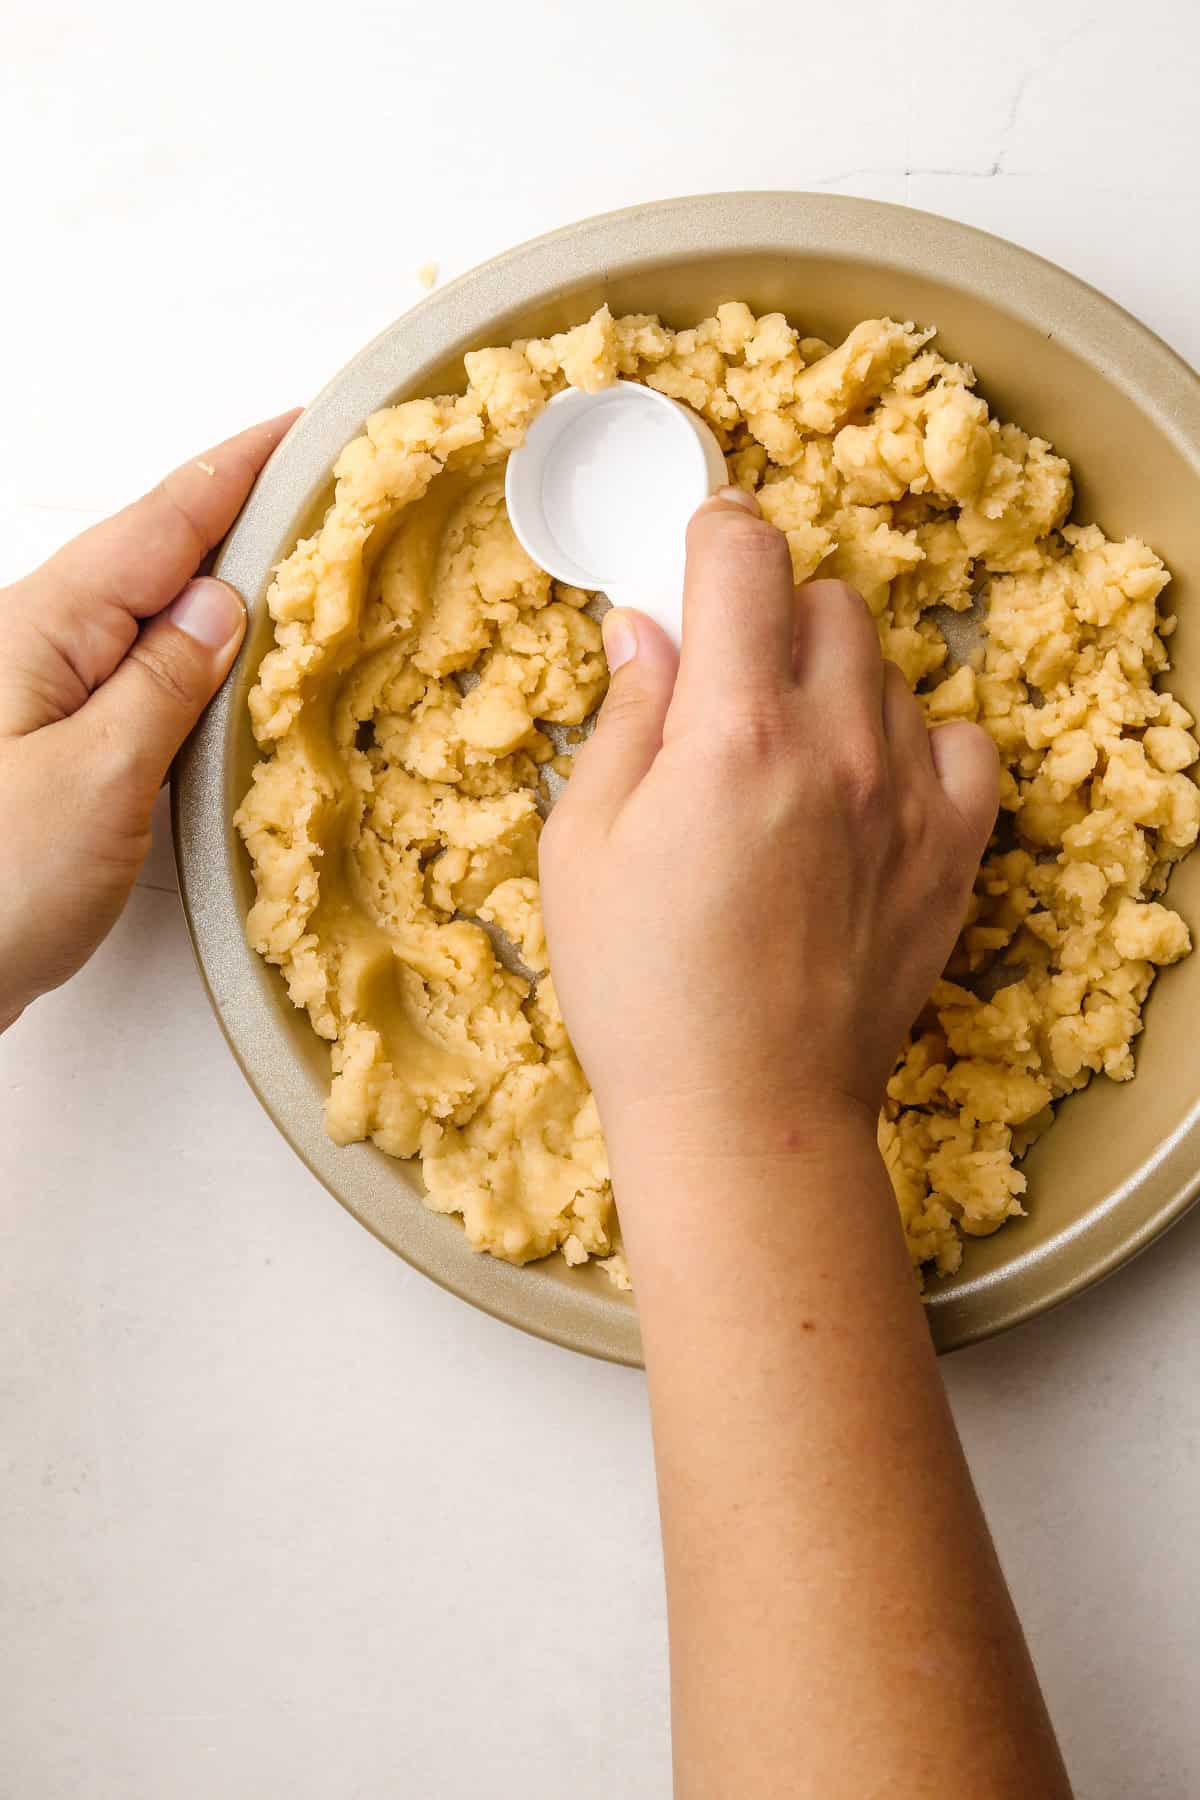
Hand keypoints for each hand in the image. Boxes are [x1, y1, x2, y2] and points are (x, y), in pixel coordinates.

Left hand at [0, 411, 298, 1030]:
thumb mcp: (98, 777)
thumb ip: (163, 680)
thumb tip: (219, 601)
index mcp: (43, 627)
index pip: (161, 521)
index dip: (238, 468)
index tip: (305, 423)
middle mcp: (34, 644)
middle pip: (151, 552)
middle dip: (236, 511)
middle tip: (323, 489)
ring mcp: (35, 693)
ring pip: (142, 612)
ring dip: (216, 579)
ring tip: (294, 561)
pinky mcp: (44, 744)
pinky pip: (129, 669)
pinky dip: (189, 652)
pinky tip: (224, 663)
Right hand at [540, 494, 1072, 1799]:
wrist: (748, 1113)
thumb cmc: (643, 991)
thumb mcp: (583, 845)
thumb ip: (623, 719)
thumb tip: (645, 632)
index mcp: (734, 731)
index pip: (744, 553)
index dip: (710, 535)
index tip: (692, 558)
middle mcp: (837, 743)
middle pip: (826, 597)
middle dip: (768, 613)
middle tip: (721, 682)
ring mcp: (908, 795)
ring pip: (886, 665)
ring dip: (832, 676)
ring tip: (784, 753)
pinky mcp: (951, 849)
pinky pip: (958, 741)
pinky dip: (912, 740)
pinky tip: (865, 784)